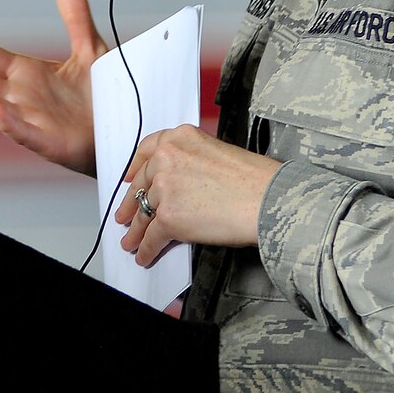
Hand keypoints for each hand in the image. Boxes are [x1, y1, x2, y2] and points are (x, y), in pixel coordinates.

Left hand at [113, 125, 281, 267]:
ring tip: (131, 241)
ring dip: (136, 232)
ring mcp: (165, 188)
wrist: (268, 200)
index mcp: (180, 138)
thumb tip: (180, 184)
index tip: (128, 179)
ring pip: (143, 214)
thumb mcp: (218, 152)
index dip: (134, 169)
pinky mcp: (168, 217)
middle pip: (141, 185)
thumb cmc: (254, 180)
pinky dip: (147, 249)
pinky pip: (151, 237)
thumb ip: (192, 161)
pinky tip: (146, 254)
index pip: (146, 150)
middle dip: (131, 204)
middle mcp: (168, 158)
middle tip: (125, 216)